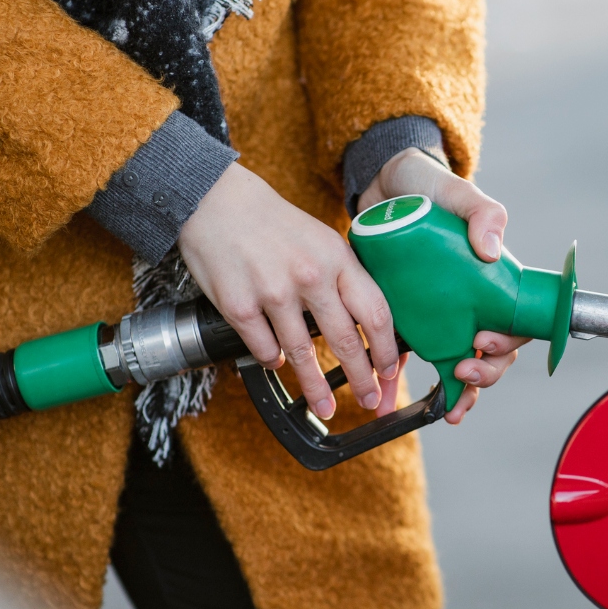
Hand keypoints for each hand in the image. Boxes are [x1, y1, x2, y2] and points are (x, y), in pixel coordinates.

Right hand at [178, 162, 398, 420]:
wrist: (215, 201)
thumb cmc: (272, 222)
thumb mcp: (321, 239)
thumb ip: (343, 276)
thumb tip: (365, 321)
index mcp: (337, 258)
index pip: (375, 313)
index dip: (387, 349)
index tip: (391, 371)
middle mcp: (310, 276)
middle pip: (346, 341)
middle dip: (362, 379)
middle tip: (370, 401)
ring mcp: (273, 293)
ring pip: (302, 355)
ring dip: (316, 388)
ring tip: (326, 407)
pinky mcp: (239, 306)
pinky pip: (264, 349)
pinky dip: (273, 360)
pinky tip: (278, 363)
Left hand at [358, 148, 527, 422]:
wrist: (382, 184)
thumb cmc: (427, 185)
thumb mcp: (456, 191)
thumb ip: (482, 212)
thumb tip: (492, 249)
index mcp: (491, 280)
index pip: (514, 323)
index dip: (507, 343)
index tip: (485, 342)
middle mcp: (469, 302)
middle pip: (491, 353)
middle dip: (484, 373)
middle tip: (463, 369)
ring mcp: (439, 312)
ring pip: (458, 362)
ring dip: (458, 390)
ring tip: (447, 404)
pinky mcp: (405, 316)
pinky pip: (409, 356)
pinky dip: (403, 383)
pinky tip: (394, 398)